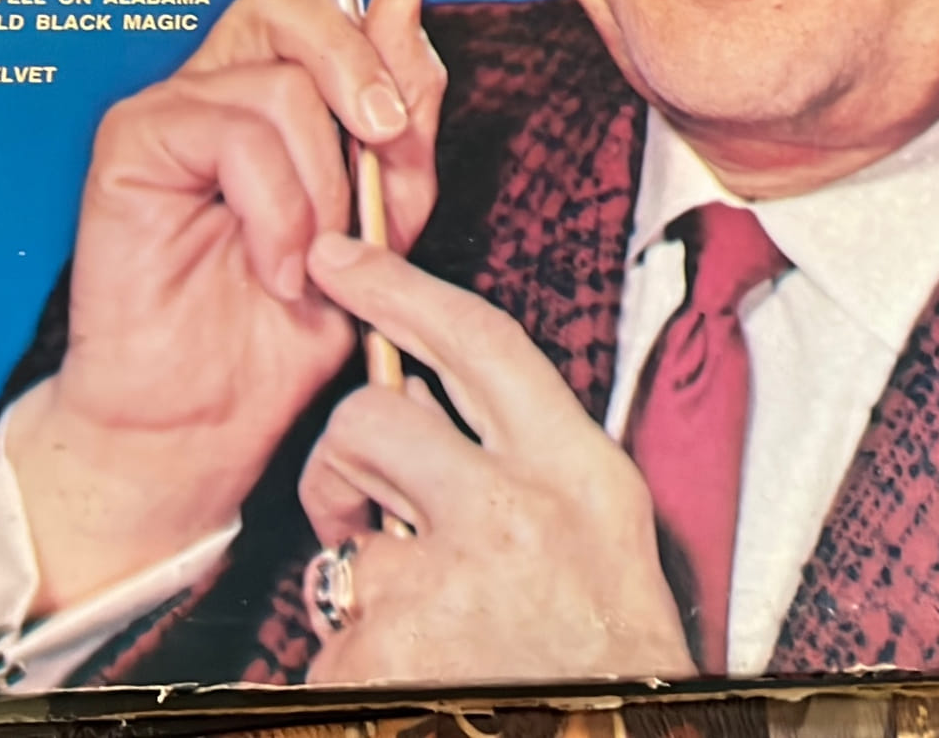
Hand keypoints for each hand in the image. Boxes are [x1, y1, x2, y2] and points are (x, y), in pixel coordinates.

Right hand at [6, 0, 447, 613]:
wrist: (211, 417)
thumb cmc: (295, 318)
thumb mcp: (388, 211)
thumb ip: (403, 114)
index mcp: (279, 87)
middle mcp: (223, 81)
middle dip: (361, 59)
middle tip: (386, 133)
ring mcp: (174, 106)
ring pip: (280, 75)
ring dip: (325, 176)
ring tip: (314, 256)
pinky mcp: (134, 141)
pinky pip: (237, 131)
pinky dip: (279, 206)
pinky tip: (273, 264)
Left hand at [297, 232, 696, 685]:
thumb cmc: (606, 657)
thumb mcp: (596, 535)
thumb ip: (524, 462)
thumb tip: (423, 405)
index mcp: (581, 476)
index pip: (483, 343)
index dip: (403, 289)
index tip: (343, 255)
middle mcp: (518, 517)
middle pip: (375, 418)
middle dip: (343, 455)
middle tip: (355, 503)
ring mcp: (447, 588)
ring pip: (338, 533)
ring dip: (350, 571)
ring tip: (410, 624)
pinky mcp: (383, 659)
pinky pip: (332, 634)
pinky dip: (354, 662)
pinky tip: (415, 684)